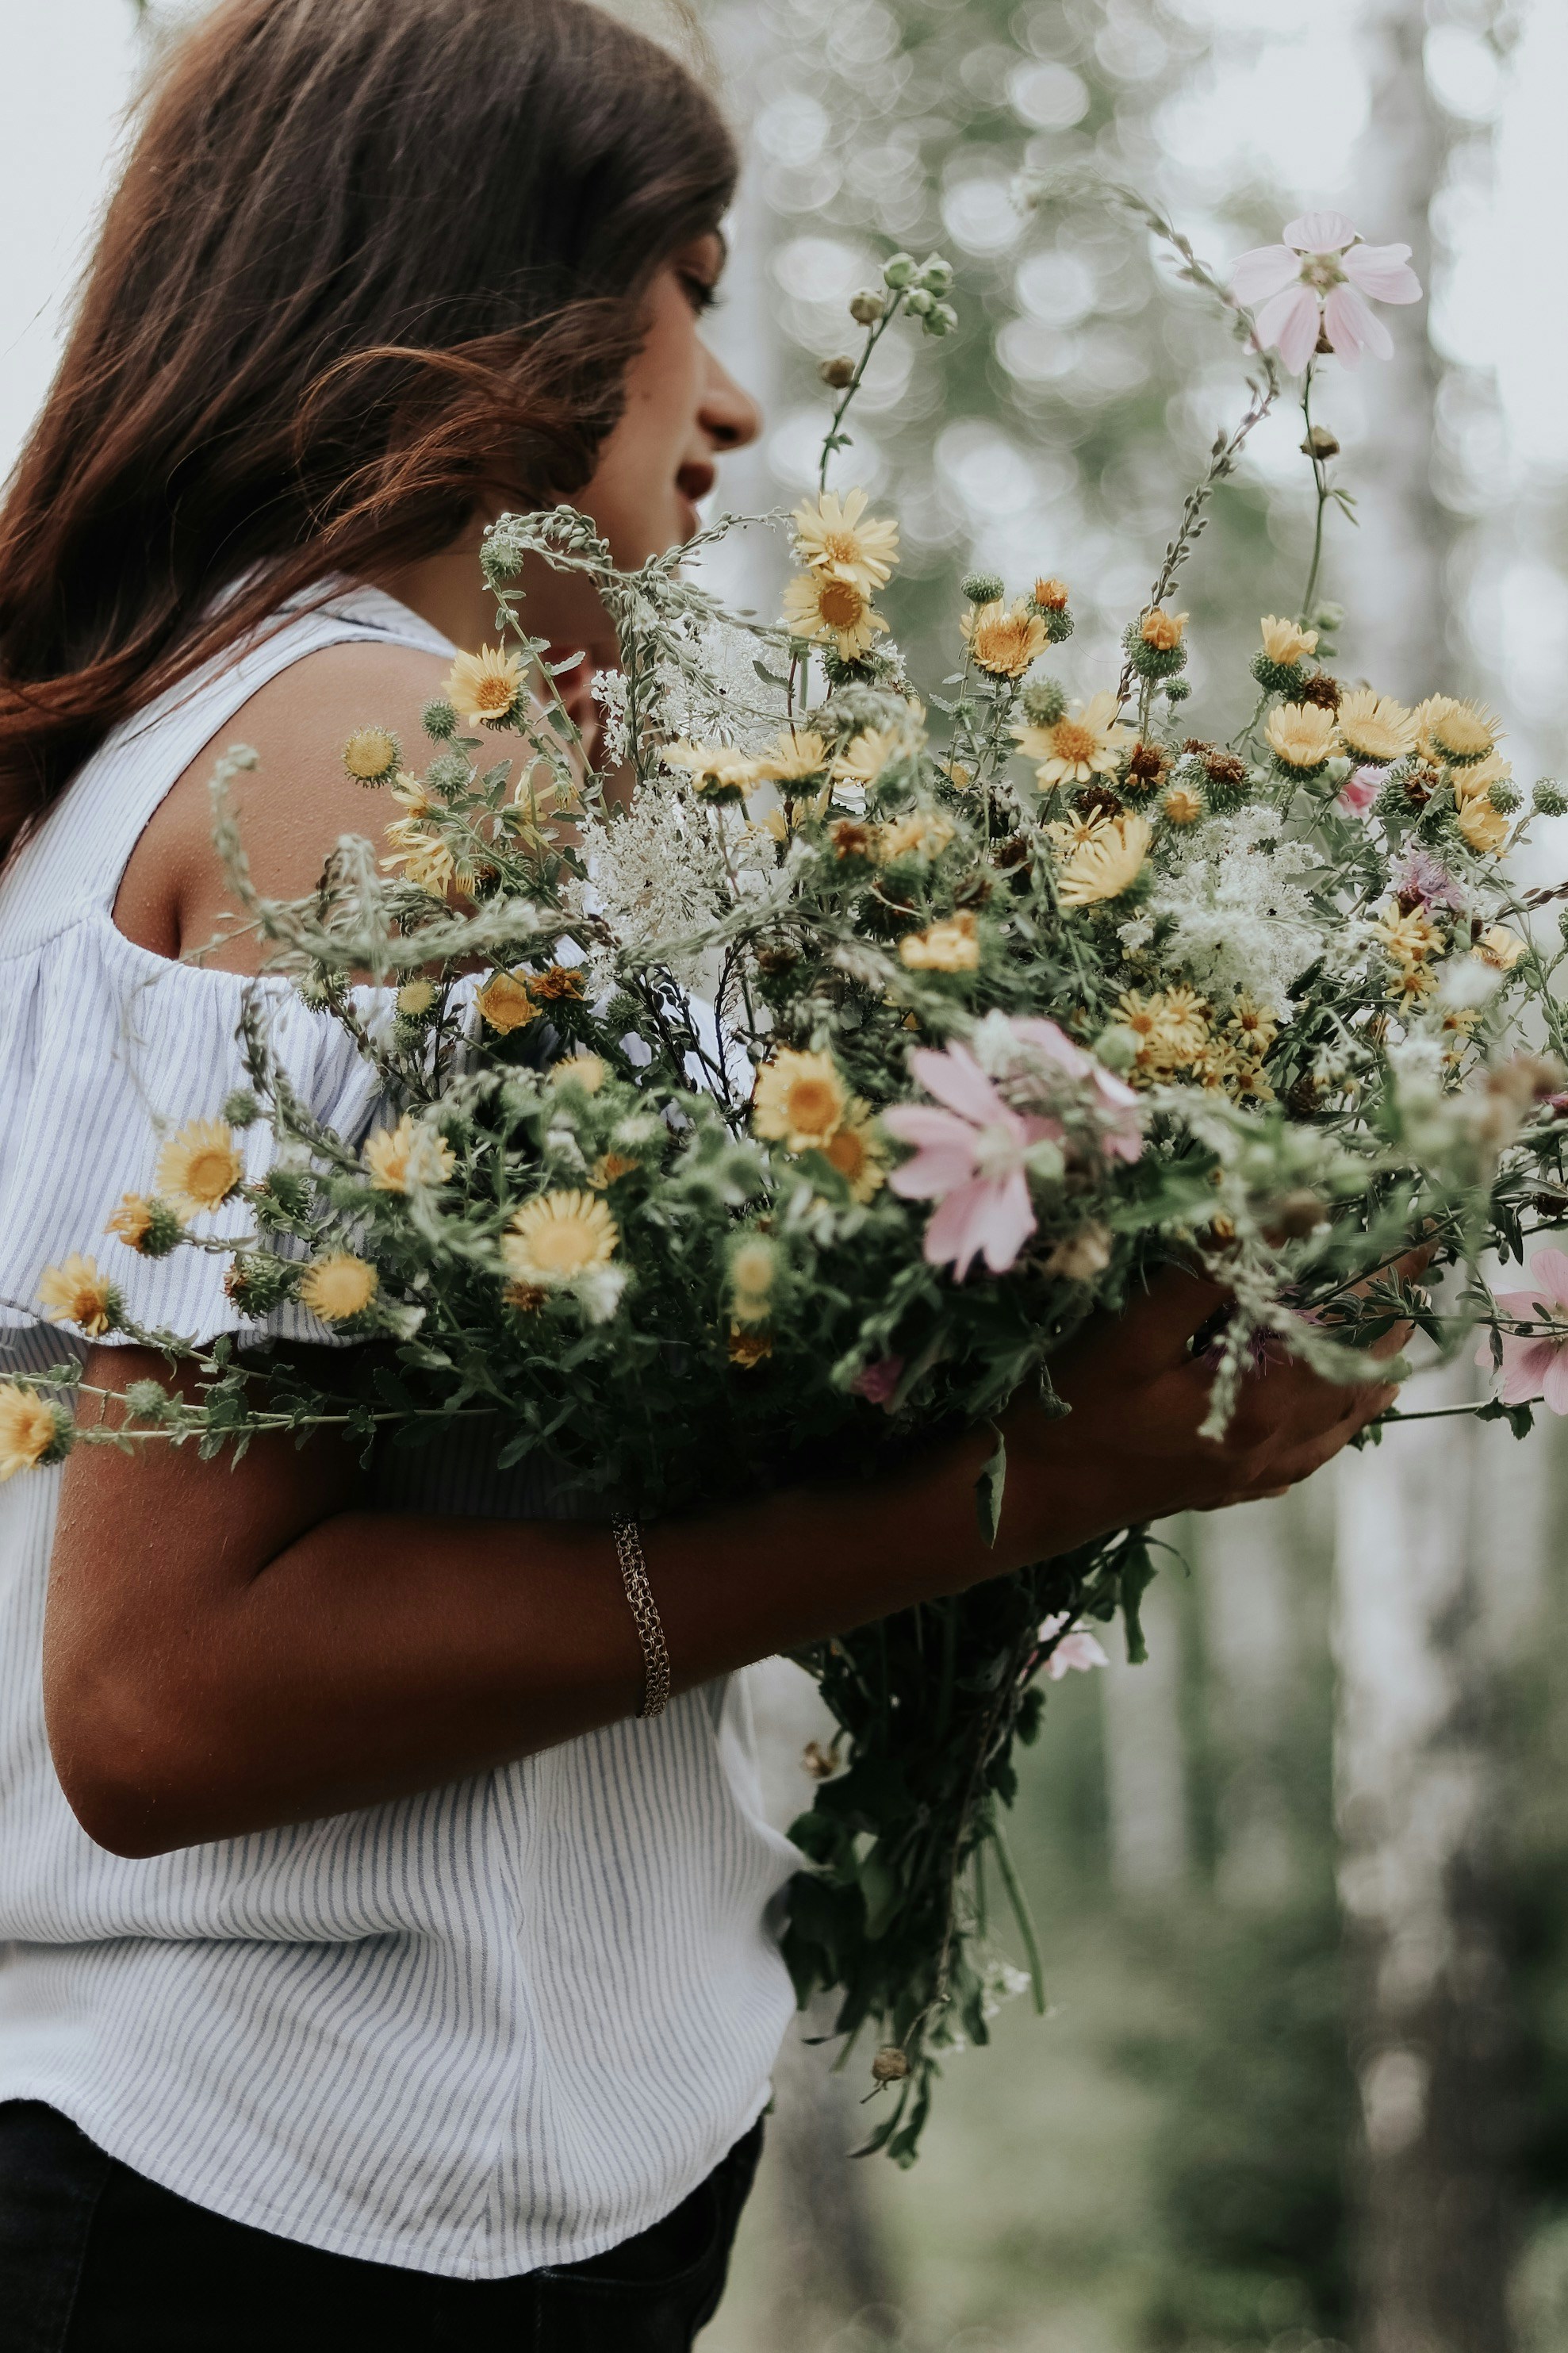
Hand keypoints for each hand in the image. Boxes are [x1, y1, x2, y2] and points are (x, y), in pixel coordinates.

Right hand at [999, 1253, 1421, 1557]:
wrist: (1018, 1500)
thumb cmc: (1070, 1412)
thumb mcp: (1133, 1332)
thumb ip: (1212, 1275)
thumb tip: (1292, 1214)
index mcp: (1263, 1406)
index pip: (1353, 1330)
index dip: (1388, 1278)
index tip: (1421, 1235)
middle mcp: (1271, 1446)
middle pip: (1358, 1381)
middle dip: (1385, 1323)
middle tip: (1405, 1272)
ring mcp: (1248, 1474)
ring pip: (1336, 1427)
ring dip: (1366, 1378)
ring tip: (1386, 1339)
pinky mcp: (1220, 1487)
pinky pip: (1300, 1460)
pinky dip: (1327, 1429)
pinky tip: (1323, 1420)